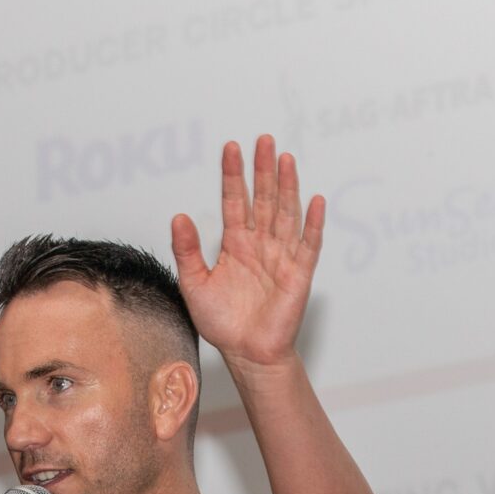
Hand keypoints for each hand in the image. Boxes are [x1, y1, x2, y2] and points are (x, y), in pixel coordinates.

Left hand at [170, 133, 323, 373]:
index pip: (235, 201)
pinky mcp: (299, 274)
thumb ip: (187, 251)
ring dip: (287, 186)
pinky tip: (315, 201)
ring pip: (285, 213)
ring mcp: (282, 256)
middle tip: (263, 140)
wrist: (247, 353)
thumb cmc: (223, 323)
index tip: (231, 148)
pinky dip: (313, 223)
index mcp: (236, 244)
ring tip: (285, 158)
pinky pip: (309, 244)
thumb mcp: (194, 284)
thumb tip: (178, 216)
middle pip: (263, 199)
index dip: (233, 175)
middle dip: (263, 170)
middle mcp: (260, 244)